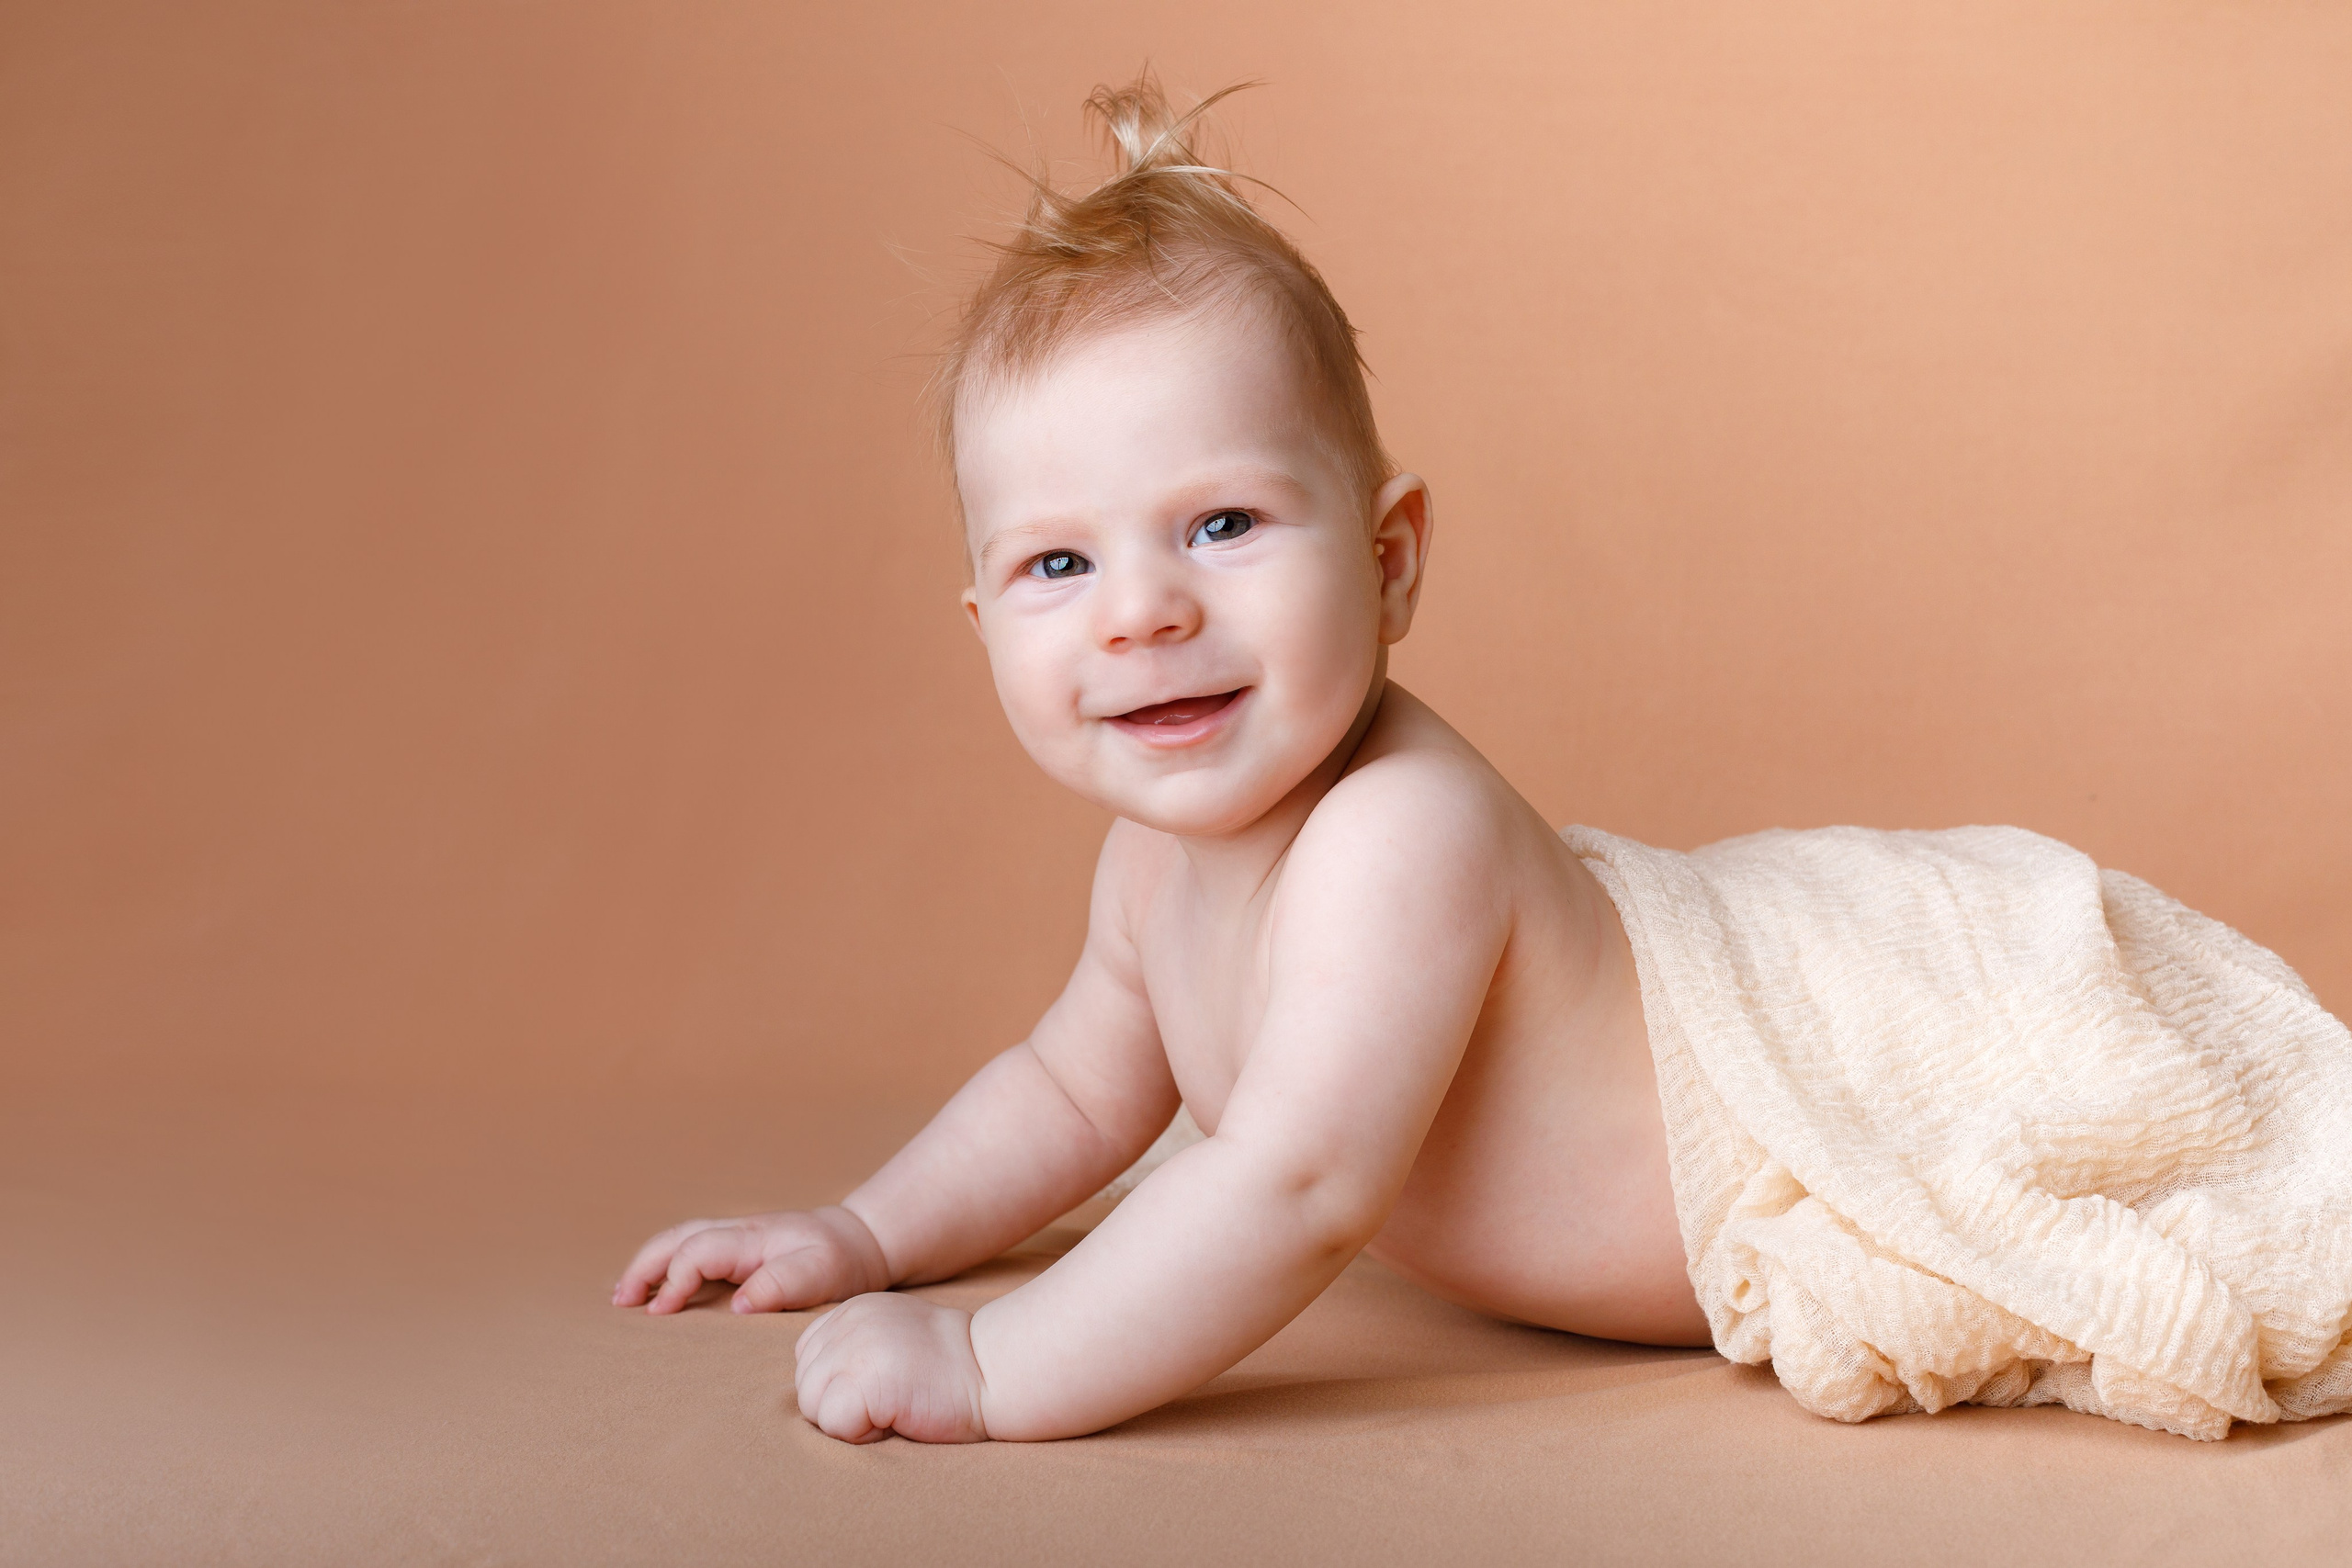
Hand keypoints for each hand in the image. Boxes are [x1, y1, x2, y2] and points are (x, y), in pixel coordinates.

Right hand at [612, 1205, 890, 1314]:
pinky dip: (663, 1264)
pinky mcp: (735, 1248)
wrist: (858, 1241)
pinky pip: (689, 1249)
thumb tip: (738, 1305)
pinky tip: (651, 1289)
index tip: (660, 1313)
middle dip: (644, 1267)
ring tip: (624, 1296)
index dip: (675, 1280)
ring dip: (647, 1264)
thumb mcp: (822, 1274)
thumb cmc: (840, 1262)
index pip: (698, 1251)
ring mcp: (734, 1236)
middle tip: (622, 1303)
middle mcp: (737, 1231)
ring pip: (677, 1239)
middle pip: (676, 1238)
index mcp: (752, 1237)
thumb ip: (782, 1285)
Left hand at [794, 1292, 987, 1442]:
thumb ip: (855, 1348)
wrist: (996, 1369)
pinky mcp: (863, 1379)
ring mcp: (854, 1347)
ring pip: (813, 1406)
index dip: (840, 1384)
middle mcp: (847, 1322)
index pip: (808, 1359)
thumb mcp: (893, 1338)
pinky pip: (833, 1423)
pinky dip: (861, 1433)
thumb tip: (819, 1389)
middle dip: (841, 1405)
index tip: (883, 1384)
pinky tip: (897, 1416)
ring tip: (895, 1406)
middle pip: (806, 1386)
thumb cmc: (951, 1367)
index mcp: (852, 1310)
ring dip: (850, 1420)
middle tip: (893, 1398)